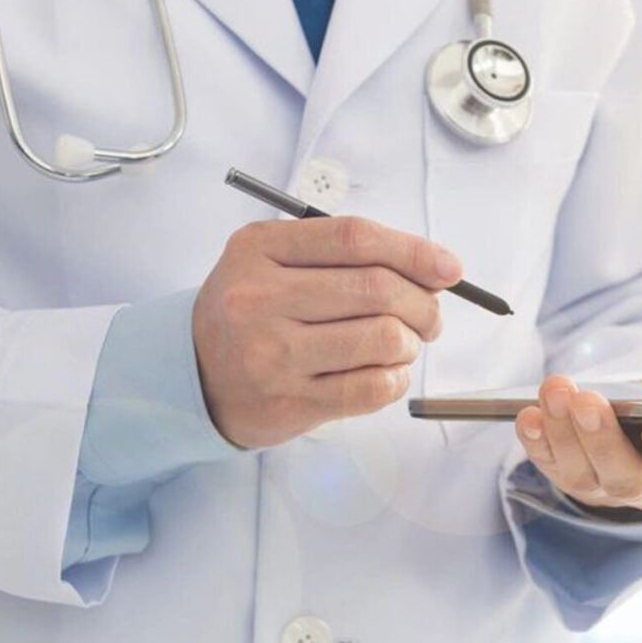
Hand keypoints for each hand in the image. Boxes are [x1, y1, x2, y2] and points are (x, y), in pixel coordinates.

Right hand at [192, 217, 461, 448]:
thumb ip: (345, 255)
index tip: (450, 269)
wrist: (191, 375)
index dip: (414, 251)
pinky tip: (387, 373)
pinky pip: (371, 389)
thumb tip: (435, 270)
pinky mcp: (288, 403)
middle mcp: (259, 298)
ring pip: (382, 338)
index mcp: (259, 249)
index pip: (355, 239)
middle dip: (424, 303)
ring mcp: (271, 354)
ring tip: (402, 345)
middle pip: (377, 289)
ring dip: (411, 343)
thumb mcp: (275, 261)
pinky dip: (397, 379)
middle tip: (429, 316)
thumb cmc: (253, 310)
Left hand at [512, 362, 641, 516]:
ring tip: (554, 390)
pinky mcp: (579, 479)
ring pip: (584, 474)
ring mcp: (614, 488)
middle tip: (585, 398)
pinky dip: (538, 444)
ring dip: (563, 433)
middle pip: (626, 476)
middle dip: (602, 438)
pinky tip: (526, 415)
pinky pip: (554, 468)